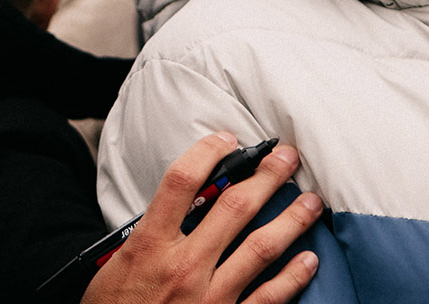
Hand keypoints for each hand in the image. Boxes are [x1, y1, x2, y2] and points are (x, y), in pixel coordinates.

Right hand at [80, 133, 320, 303]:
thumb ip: (149, 233)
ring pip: (261, 247)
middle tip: (288, 158)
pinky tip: (309, 259)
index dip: (208, 152)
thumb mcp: (117, 263)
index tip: (226, 139)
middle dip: (267, 176)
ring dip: (291, 220)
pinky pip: (269, 297)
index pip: (182, 181)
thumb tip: (181, 203)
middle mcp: (183, 266)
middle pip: (234, 207)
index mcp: (149, 245)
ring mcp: (209, 296)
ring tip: (311, 202)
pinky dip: (293, 277)